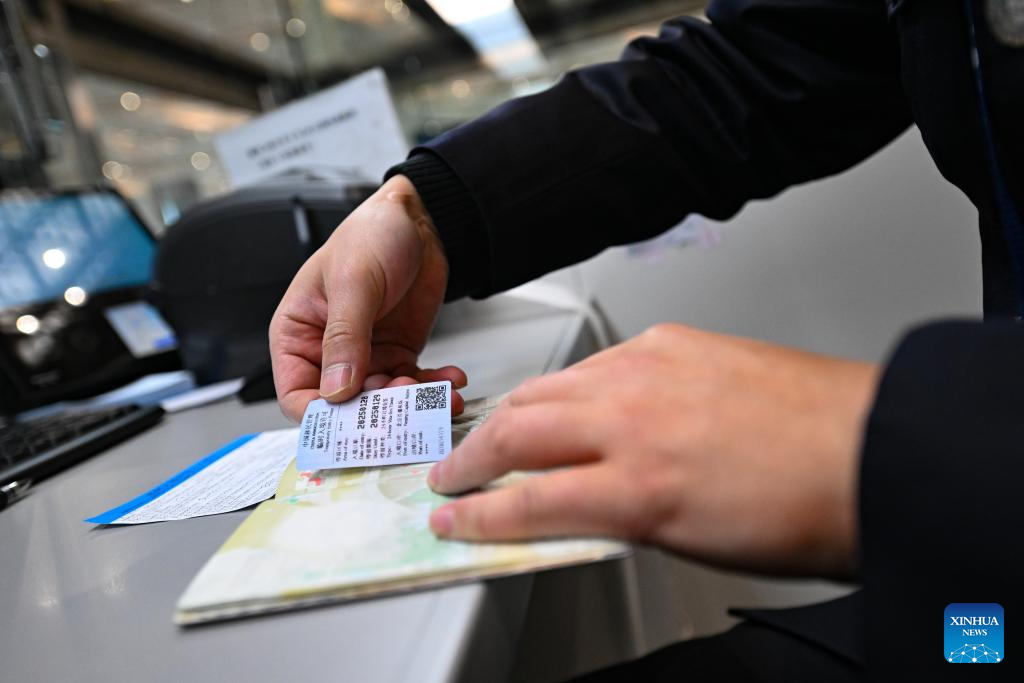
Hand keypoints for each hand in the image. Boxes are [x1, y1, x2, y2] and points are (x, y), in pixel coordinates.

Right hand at [270, 175, 466, 420]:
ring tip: (439, 397)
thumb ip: (345, 338)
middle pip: (344, 407)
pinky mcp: (397, 355)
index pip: (296, 395)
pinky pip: (413, 386)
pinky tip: (451, 381)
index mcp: (296, 334)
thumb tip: (337, 391)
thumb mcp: (354, 282)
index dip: (321, 418)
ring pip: (383, 402)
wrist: (420, 219)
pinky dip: (433, 389)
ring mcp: (365, 357)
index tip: (354, 426)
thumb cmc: (371, 234)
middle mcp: (327, 353)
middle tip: (409, 409)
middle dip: (378, 413)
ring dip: (413, 406)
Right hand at [427, 323, 879, 578]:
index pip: (522, 504)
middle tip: (452, 473)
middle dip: (469, 457)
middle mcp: (632, 419)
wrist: (869, 449)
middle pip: (515, 431)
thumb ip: (612, 524)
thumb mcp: (690, 544)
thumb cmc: (802, 509)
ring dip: (508, 414)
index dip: (475, 518)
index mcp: (636, 488)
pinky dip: (567, 383)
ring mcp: (649, 370)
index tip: (453, 521)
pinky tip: (568, 396)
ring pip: (546, 385)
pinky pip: (595, 359)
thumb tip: (565, 515)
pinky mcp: (670, 341)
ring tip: (493, 431)